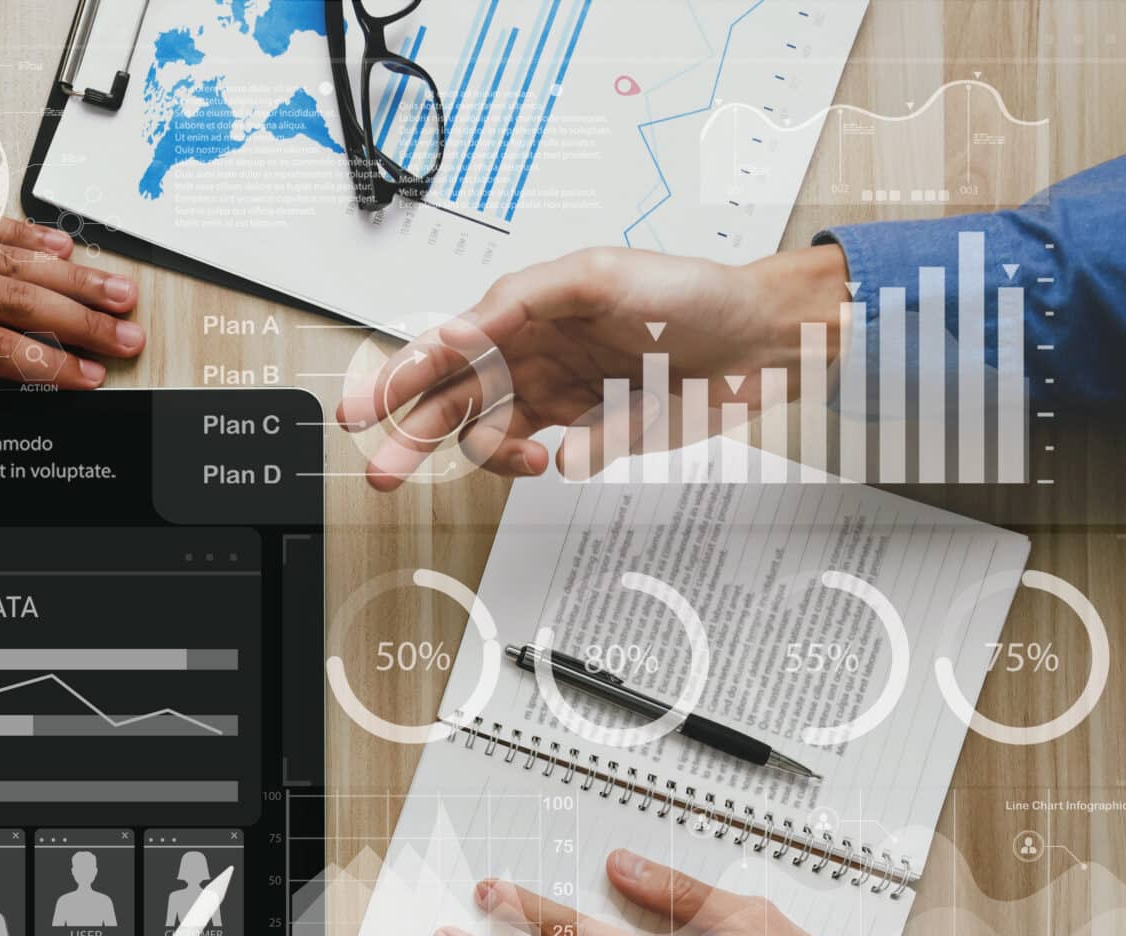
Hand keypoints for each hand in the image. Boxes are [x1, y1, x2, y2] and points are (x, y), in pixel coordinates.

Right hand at [336, 243, 849, 483]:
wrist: (760, 341)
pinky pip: (543, 456)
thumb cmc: (689, 291)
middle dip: (411, 434)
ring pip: (488, 433)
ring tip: (518, 461)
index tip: (365, 408)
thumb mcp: (600, 275)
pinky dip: (540, 463)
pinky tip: (558, 456)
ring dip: (482, 456)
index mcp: (524, 311)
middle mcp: (531, 354)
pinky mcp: (587, 431)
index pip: (447, 346)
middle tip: (381, 469)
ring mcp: (557, 395)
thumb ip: (524, 301)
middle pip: (451, 399)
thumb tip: (464, 334)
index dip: (400, 376)